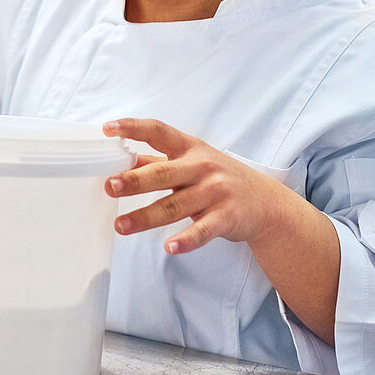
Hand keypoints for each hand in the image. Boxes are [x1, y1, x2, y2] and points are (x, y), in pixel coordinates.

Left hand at [101, 118, 286, 253]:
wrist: (266, 202)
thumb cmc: (219, 177)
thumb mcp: (190, 161)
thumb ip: (157, 160)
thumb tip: (119, 157)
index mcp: (189, 148)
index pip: (158, 131)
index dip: (132, 127)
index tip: (108, 128)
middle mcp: (201, 167)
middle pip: (163, 173)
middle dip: (135, 180)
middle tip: (110, 186)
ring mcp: (215, 192)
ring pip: (175, 205)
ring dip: (146, 217)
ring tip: (121, 225)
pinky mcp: (227, 217)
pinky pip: (203, 230)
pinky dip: (187, 240)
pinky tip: (170, 247)